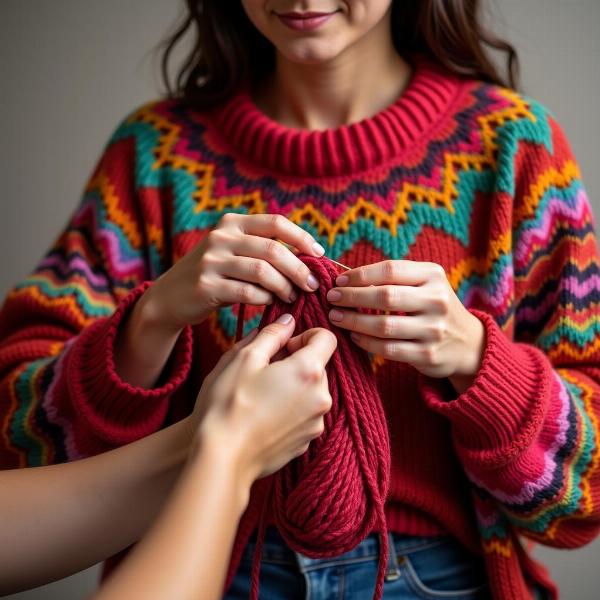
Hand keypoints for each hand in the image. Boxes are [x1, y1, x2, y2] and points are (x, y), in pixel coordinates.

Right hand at [141, 214, 324, 331]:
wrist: (169, 297)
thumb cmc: (214, 275)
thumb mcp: (233, 252)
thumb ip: (262, 249)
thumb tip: (308, 259)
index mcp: (231, 223)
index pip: (275, 222)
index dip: (301, 237)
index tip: (319, 254)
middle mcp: (220, 237)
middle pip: (272, 249)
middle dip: (298, 268)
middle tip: (312, 285)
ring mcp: (211, 261)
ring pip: (262, 271)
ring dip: (284, 286)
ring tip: (293, 296)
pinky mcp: (205, 286)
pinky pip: (247, 292)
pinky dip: (265, 299)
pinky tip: (270, 303)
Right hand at [191, 314, 336, 482]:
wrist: (220, 458)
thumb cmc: (227, 403)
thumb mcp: (244, 357)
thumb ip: (272, 335)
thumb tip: (288, 322)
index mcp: (308, 371)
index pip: (327, 338)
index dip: (305, 335)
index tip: (283, 345)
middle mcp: (321, 397)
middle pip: (318, 366)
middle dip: (296, 362)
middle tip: (264, 370)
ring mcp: (316, 423)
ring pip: (311, 391)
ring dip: (293, 387)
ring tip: (261, 395)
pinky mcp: (306, 442)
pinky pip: (305, 415)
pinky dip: (290, 410)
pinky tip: (263, 416)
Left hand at [325, 260, 485, 387]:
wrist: (467, 343)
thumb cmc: (432, 307)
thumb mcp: (424, 284)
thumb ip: (393, 278)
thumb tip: (346, 277)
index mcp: (433, 276)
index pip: (390, 270)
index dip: (360, 275)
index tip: (339, 280)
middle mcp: (436, 300)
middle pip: (385, 296)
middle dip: (352, 296)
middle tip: (332, 298)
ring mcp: (434, 330)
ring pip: (384, 325)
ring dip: (354, 320)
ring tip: (336, 317)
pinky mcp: (428, 355)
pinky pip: (388, 349)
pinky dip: (366, 342)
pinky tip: (354, 336)